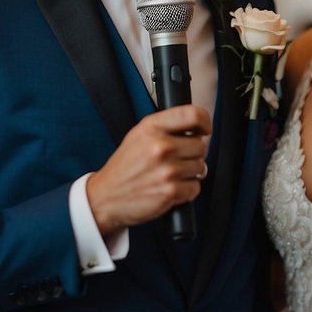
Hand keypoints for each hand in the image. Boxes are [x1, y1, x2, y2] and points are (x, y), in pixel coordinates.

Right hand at [86, 105, 211, 234]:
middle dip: (192, 154)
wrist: (106, 197)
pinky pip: (195, 187)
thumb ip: (165, 127)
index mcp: (152, 128)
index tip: (204, 129)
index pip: (192, 115)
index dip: (204, 122)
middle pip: (200, 145)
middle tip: (176, 160)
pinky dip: (187, 190)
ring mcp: (166, 170)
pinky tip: (170, 187)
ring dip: (190, 173)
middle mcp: (160, 146)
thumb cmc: (124, 167)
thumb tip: (195, 126)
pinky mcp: (170, 191)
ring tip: (170, 174)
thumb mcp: (138, 135)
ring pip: (200, 167)